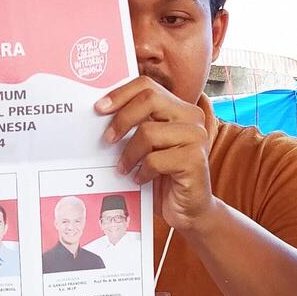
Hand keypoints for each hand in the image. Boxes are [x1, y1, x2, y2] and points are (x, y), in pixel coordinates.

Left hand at [98, 77, 217, 230]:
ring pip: (148, 132)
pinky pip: (155, 160)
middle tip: (107, 139)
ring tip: (123, 167)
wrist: (189, 208)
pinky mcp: (194, 160)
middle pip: (149, 100)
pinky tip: (140, 179)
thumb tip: (102, 113)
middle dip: (122, 119)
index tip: (100, 108)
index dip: (121, 94)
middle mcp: (192, 118)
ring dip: (129, 154)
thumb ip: (137, 126)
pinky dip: (141, 171)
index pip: (148, 86)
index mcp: (180, 108)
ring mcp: (196, 137)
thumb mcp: (149, 146)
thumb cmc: (164, 176)